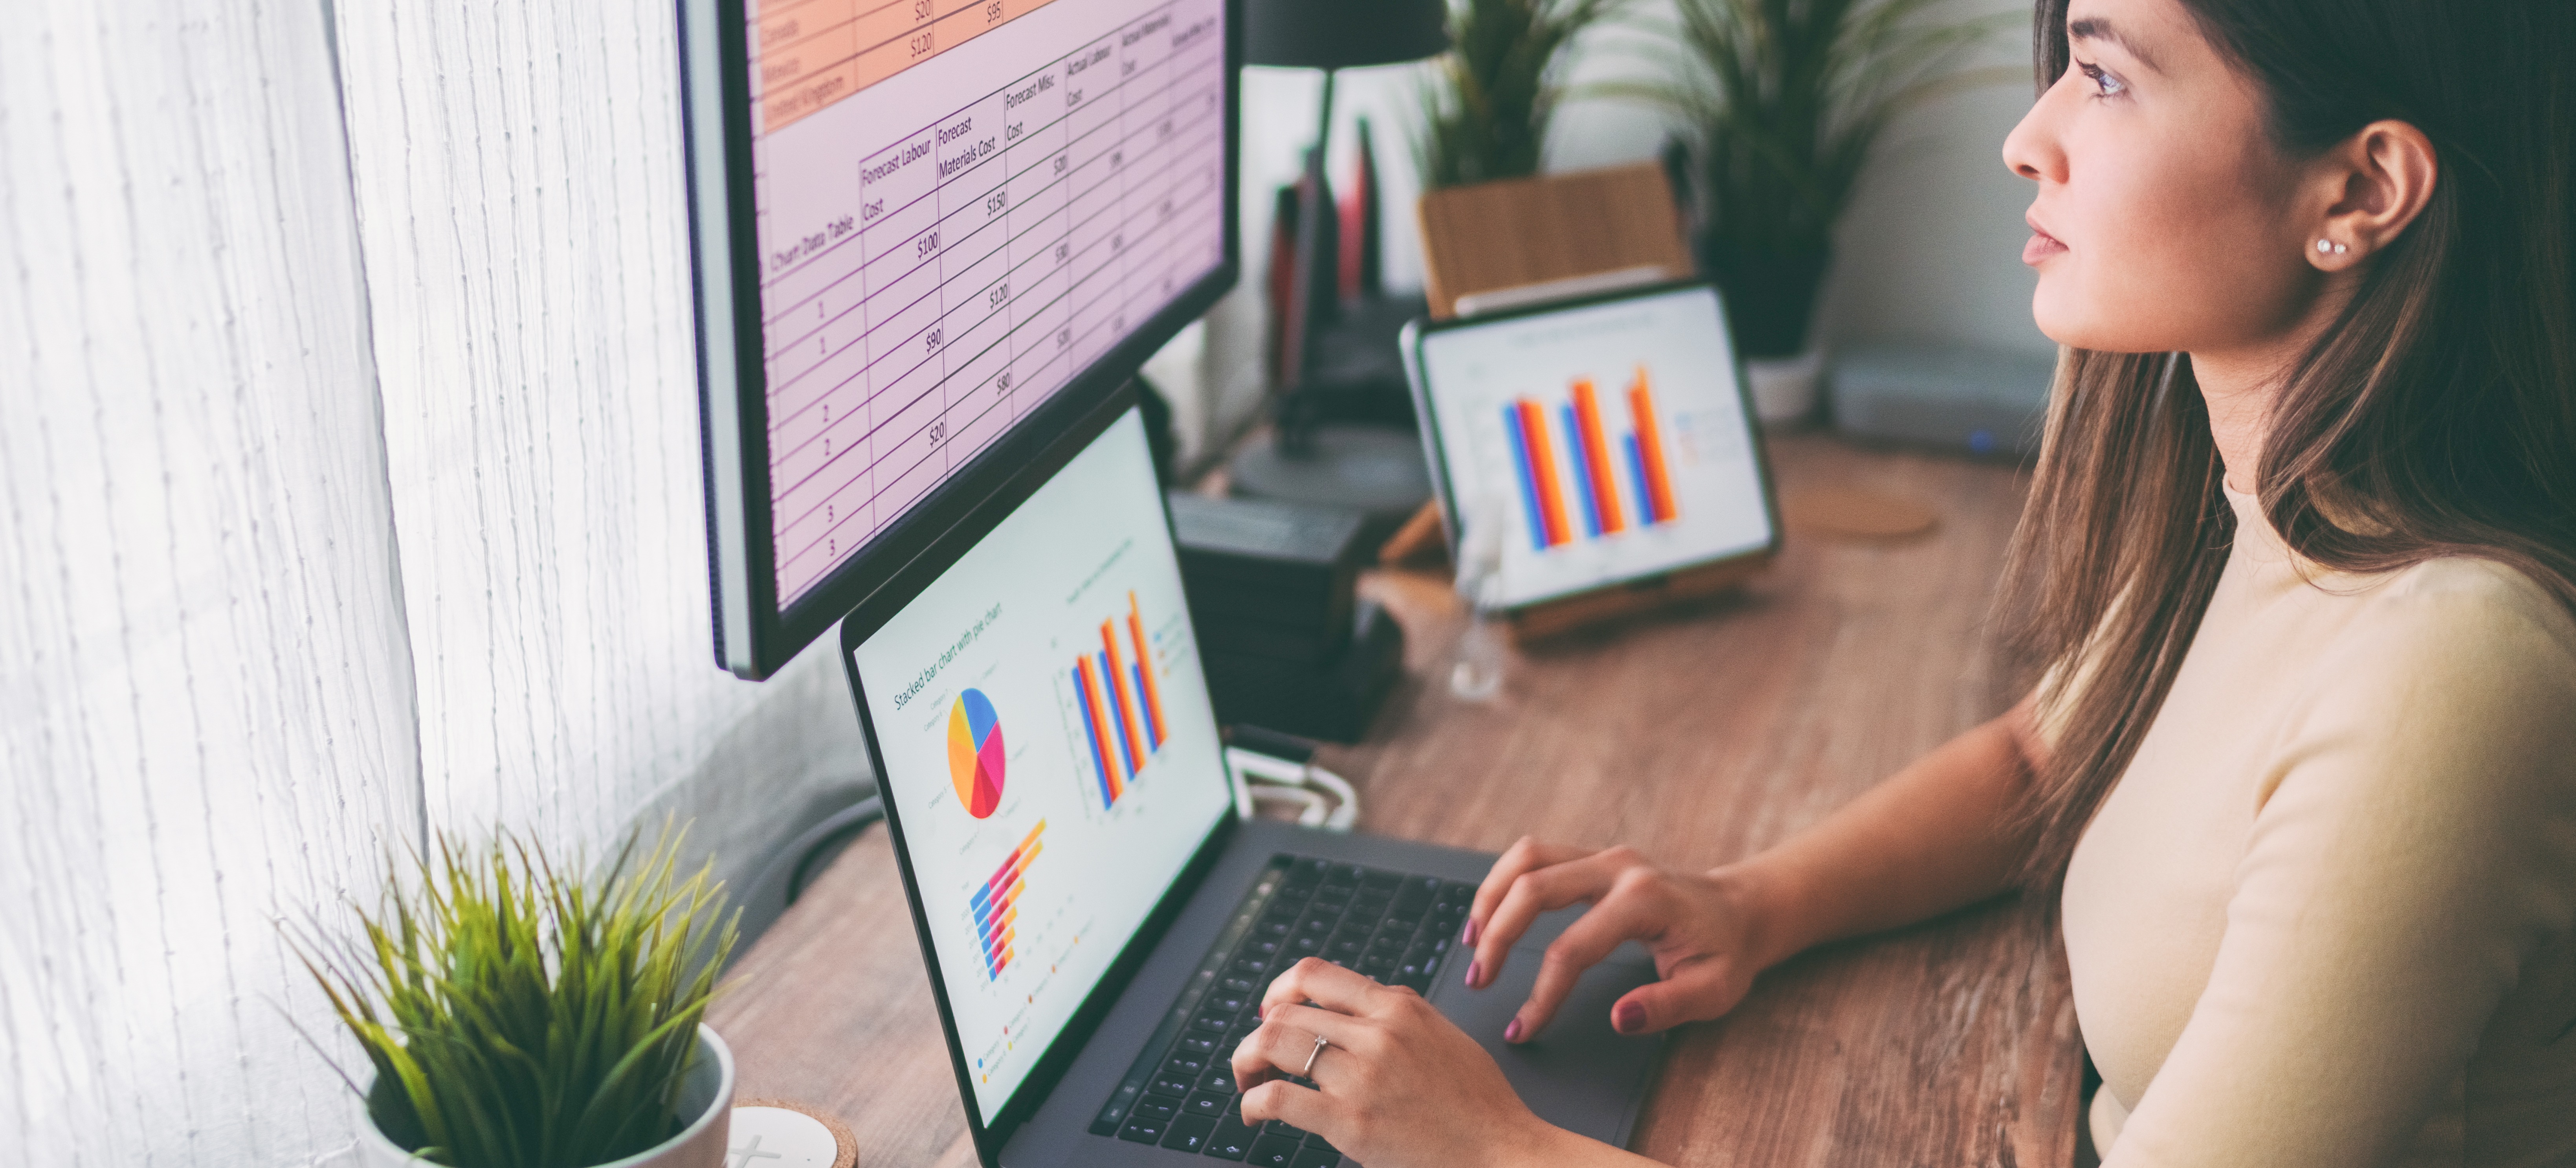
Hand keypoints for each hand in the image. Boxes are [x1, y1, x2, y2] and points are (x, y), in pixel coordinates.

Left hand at [1231, 958, 1566, 1167]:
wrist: (1501, 1148)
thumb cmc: (1477, 1101)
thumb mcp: (1441, 1033)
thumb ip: (1396, 1012)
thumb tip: (1352, 1001)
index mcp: (1398, 1006)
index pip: (1316, 974)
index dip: (1279, 989)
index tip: (1271, 1009)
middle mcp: (1377, 1033)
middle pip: (1285, 1011)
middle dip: (1257, 1032)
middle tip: (1255, 1055)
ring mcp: (1362, 1076)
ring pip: (1273, 1045)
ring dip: (1246, 1061)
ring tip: (1248, 1080)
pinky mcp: (1351, 1122)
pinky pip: (1278, 1099)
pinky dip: (1252, 1102)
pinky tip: (1253, 1113)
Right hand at [1463, 838, 1772, 1041]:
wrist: (1740, 909)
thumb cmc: (1725, 952)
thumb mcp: (1713, 990)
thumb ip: (1668, 1005)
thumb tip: (1620, 1017)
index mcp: (1645, 901)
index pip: (1573, 949)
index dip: (1541, 994)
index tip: (1522, 1029)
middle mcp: (1618, 867)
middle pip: (1534, 887)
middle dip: (1497, 936)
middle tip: (1478, 981)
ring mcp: (1603, 855)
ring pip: (1527, 858)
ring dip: (1491, 897)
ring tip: (1470, 942)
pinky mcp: (1591, 857)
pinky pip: (1535, 855)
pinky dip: (1504, 881)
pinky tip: (1490, 914)